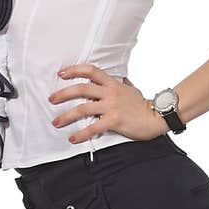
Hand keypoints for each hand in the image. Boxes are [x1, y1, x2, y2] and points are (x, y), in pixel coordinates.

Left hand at [47, 65, 167, 142]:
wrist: (157, 116)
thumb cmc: (143, 104)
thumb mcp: (131, 88)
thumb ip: (122, 84)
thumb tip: (120, 79)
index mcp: (112, 83)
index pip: (91, 70)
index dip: (74, 70)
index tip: (61, 73)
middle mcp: (110, 92)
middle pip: (81, 88)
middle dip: (63, 93)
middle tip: (51, 99)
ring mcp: (112, 106)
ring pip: (83, 108)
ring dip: (66, 116)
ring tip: (56, 122)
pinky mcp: (114, 121)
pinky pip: (93, 127)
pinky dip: (81, 134)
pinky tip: (73, 138)